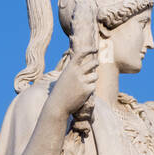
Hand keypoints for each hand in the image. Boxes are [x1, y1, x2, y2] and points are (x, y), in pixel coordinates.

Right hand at [54, 0, 99, 116]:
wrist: (57, 105)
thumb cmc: (60, 91)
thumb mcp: (64, 77)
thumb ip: (73, 71)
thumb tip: (81, 66)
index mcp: (70, 67)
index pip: (82, 53)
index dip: (90, 50)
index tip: (95, 49)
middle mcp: (77, 72)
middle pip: (93, 63)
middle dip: (96, 64)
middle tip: (95, 65)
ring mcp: (82, 81)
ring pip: (95, 76)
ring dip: (92, 80)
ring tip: (83, 86)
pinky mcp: (87, 90)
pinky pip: (93, 86)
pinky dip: (89, 89)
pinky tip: (82, 94)